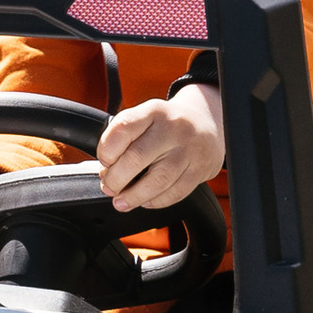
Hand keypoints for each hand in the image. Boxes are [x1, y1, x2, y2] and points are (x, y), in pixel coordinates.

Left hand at [98, 82, 224, 217]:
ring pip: (157, 181)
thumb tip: (106, 171)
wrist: (208, 122)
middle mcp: (173, 128)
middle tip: (109, 187)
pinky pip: (175, 193)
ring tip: (121, 201)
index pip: (123, 128)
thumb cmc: (168, 125)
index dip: (106, 150)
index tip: (104, 161)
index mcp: (153, 111)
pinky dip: (155, 201)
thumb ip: (124, 137)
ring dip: (133, 197)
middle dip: (116, 179)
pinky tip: (145, 200)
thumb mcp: (147, 117)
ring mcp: (189, 149)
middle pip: (136, 158)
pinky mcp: (201, 169)